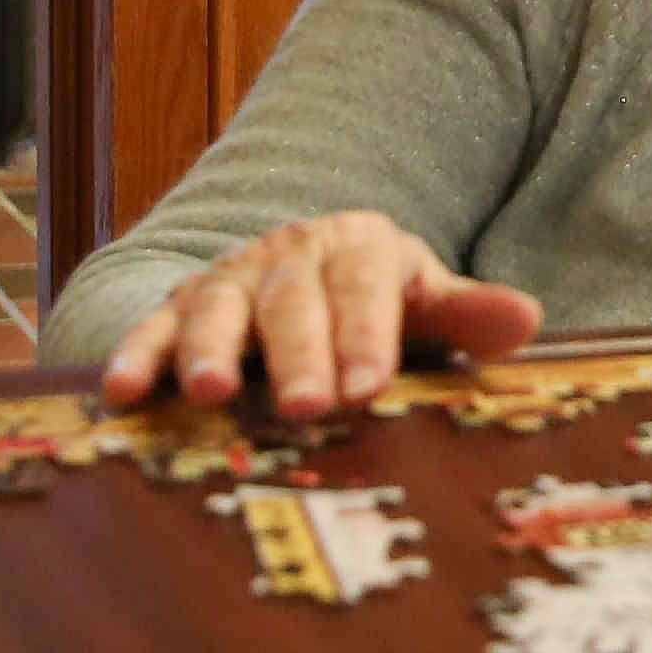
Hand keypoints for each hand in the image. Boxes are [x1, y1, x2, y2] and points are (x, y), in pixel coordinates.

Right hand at [96, 211, 538, 414]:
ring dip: (209, 349)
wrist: (308, 278)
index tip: (370, 387)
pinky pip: (154, 327)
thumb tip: (527, 319)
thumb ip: (467, 315)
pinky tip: (123, 393)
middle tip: (309, 406)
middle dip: (300, 353)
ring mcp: (232, 276)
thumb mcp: (426, 307)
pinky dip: (136, 355)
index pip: (368, 286)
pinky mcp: (181, 306)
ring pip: (218, 307)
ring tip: (210, 393)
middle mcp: (292, 252)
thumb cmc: (378, 308)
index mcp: (362, 246)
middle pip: (294, 299)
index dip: (367, 335)